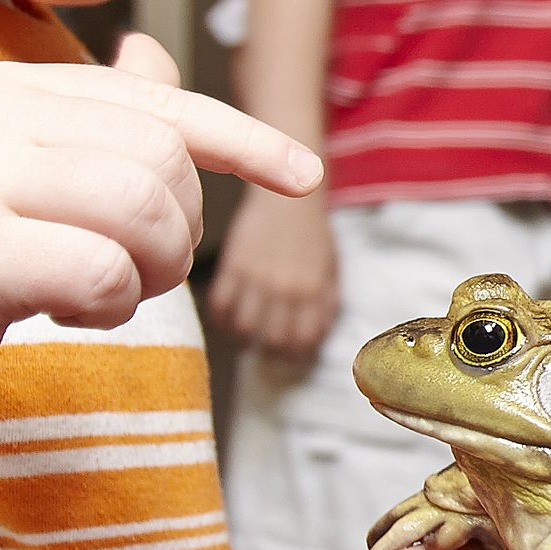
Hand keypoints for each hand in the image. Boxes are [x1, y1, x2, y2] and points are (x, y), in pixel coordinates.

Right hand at [0, 33, 318, 408]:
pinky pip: (95, 268)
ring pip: (141, 210)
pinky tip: (67, 311)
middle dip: (179, 232)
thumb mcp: (23, 168)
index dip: (245, 139)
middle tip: (134, 273)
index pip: (159, 100)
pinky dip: (107, 303)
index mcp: (13, 88)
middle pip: (164, 161)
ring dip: (149, 272)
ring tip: (104, 291)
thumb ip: (93, 119)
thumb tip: (153, 56)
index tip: (306, 176)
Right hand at [210, 184, 340, 366]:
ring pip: (244, 328)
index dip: (297, 355)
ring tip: (248, 336)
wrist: (287, 194)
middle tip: (268, 348)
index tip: (292, 354)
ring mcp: (257, 276)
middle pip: (273, 341)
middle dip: (271, 352)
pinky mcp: (232, 264)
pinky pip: (220, 305)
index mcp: (313, 289)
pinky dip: (222, 318)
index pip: (304, 341)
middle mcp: (285, 287)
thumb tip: (315, 336)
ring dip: (245, 339)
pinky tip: (230, 316)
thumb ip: (326, 302)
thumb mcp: (331, 267)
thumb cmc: (312, 233)